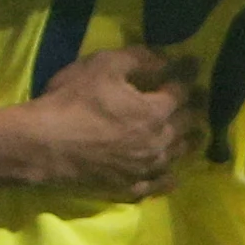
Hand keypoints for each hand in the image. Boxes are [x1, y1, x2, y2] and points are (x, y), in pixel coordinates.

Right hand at [14, 44, 203, 199]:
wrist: (43, 146)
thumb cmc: (72, 101)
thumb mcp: (103, 65)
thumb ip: (139, 58)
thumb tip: (165, 56)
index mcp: (155, 111)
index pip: (181, 91)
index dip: (188, 75)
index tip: (195, 65)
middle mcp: (158, 142)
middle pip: (187, 125)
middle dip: (196, 108)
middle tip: (201, 100)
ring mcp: (144, 169)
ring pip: (176, 155)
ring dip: (188, 142)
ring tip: (194, 135)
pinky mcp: (128, 187)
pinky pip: (156, 185)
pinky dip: (168, 178)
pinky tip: (172, 176)